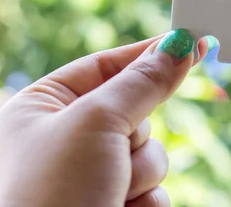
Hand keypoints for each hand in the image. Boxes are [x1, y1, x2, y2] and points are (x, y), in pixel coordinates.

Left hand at [0, 29, 208, 206]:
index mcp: (40, 108)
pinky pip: (154, 185)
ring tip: (109, 192)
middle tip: (115, 150)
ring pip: (151, 150)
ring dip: (140, 171)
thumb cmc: (59, 189)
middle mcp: (64, 138)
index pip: (104, 65)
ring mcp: (91, 173)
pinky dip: (144, 198)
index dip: (146, 55)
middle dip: (135, 133)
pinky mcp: (115, 202)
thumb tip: (183, 43)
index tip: (190, 40)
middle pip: (135, 109)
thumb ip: (145, 81)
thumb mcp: (99, 121)